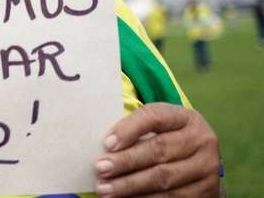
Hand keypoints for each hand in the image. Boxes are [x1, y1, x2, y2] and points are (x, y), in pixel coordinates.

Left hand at [94, 103, 220, 196]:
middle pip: (159, 150)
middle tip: (101, 169)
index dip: (129, 129)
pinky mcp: (207, 191)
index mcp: (186, 118)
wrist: (201, 165)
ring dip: (130, 185)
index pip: (155, 117)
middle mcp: (201, 140)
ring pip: (164, 178)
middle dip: (126, 161)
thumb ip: (136, 131)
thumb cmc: (169, 140)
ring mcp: (207, 167)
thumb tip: (105, 147)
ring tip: (106, 189)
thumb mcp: (160, 128)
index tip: (107, 143)